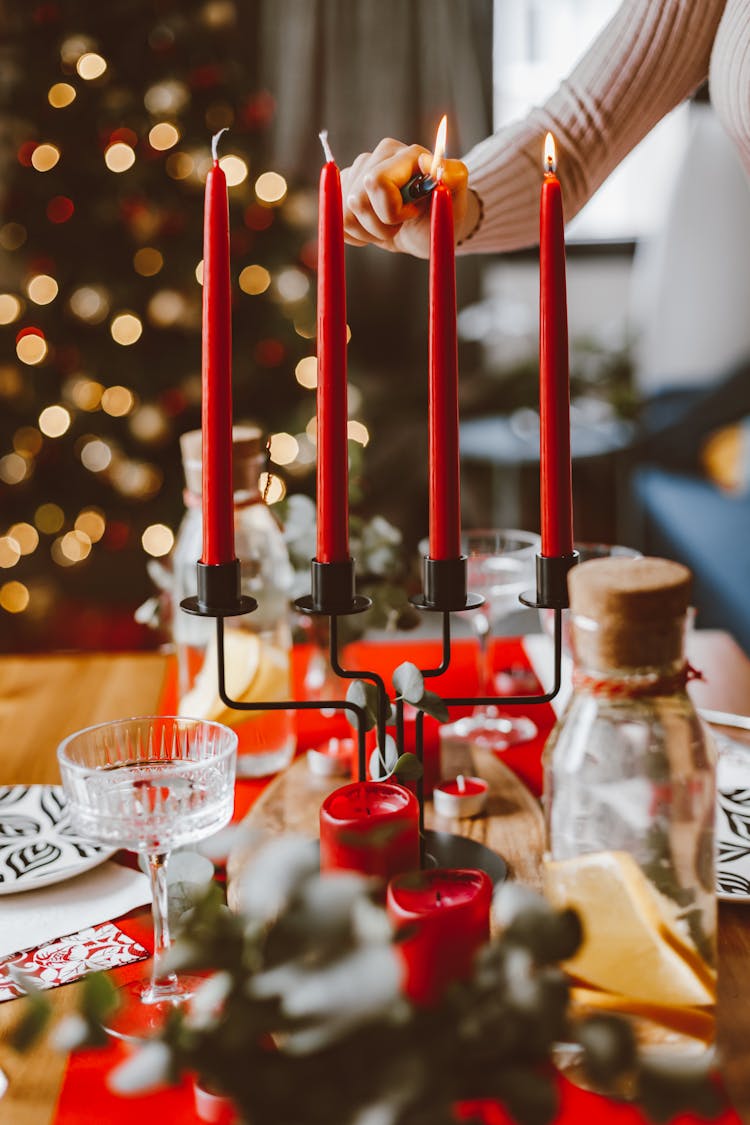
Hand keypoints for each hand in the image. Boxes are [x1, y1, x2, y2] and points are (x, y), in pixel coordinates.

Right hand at [340, 138, 472, 258]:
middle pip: (356, 200)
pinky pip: (335, 219)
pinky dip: (355, 233)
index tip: (412, 214)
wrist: (426, 230)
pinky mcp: (344, 187)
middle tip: (400, 225)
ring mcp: (357, 171)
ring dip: (368, 231)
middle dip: (379, 224)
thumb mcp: (454, 200)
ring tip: (389, 226)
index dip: (391, 210)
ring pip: (343, 213)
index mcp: (405, 154)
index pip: (376, 182)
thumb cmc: (442, 215)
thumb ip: (452, 176)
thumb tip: (425, 160)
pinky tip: (373, 227)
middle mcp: (377, 156)